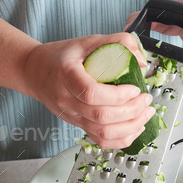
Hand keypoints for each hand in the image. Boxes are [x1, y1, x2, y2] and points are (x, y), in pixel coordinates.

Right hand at [23, 33, 155, 148]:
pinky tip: (135, 129)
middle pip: (101, 117)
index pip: (91, 93)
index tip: (135, 88)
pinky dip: (122, 140)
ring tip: (146, 114)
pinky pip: (101, 141)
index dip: (117, 95)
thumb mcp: (87, 41)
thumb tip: (140, 60)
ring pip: (103, 133)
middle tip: (146, 99)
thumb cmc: (61, 57)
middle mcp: (67, 100)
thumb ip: (117, 43)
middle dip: (131, 111)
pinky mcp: (79, 126)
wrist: (36, 72)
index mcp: (66, 75)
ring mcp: (72, 116)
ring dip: (131, 127)